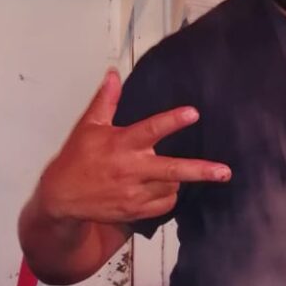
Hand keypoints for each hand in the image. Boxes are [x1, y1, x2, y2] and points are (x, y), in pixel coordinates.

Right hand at [37, 71, 230, 226]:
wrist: (61, 197)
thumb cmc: (77, 158)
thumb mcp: (88, 126)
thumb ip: (106, 100)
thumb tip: (113, 74)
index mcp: (121, 144)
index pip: (151, 130)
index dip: (173, 121)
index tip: (193, 113)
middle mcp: (131, 170)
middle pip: (172, 170)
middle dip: (201, 171)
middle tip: (224, 172)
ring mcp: (133, 194)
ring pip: (171, 187)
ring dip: (177, 179)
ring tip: (170, 172)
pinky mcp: (134, 211)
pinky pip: (164, 205)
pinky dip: (168, 196)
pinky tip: (162, 188)